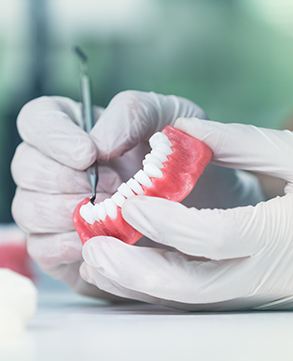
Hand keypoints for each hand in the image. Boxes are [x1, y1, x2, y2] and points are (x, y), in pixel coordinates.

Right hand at [12, 92, 260, 298]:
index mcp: (76, 128)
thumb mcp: (168, 117)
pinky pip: (42, 247)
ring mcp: (52, 207)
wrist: (198, 208)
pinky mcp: (60, 247)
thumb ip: (132, 113)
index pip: (37, 119)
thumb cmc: (180, 156)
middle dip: (66, 179)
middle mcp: (56, 166)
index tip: (88, 154)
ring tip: (111, 213)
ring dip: (68, 211)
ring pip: (28, 207)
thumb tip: (98, 143)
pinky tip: (99, 238)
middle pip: (26, 166)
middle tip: (114, 187)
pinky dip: (68, 244)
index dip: (53, 136)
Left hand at [81, 118, 292, 309]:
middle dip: (138, 272)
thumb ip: (239, 141)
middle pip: (193, 286)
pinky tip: (128, 268)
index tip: (132, 205)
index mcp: (282, 233)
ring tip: (98, 262)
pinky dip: (156, 284)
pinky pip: (194, 294)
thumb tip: (182, 131)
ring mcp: (254, 287)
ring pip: (189, 298)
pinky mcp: (245, 288)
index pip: (215, 237)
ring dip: (140, 284)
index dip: (168, 223)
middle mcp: (264, 271)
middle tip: (96, 250)